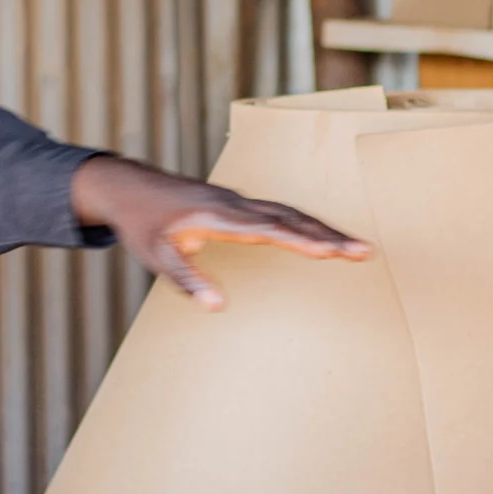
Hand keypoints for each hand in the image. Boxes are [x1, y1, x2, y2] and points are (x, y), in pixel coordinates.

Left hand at [70, 155, 369, 309]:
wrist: (127, 186)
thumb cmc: (141, 223)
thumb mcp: (157, 256)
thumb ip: (188, 281)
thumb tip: (218, 307)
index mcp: (219, 216)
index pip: (270, 229)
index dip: (303, 241)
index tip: (333, 252)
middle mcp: (235, 205)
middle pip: (292, 217)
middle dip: (329, 235)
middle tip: (364, 252)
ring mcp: (238, 202)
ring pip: (290, 212)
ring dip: (322, 229)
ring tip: (354, 247)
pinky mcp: (237, 204)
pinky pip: (279, 212)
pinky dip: (304, 223)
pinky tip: (318, 236)